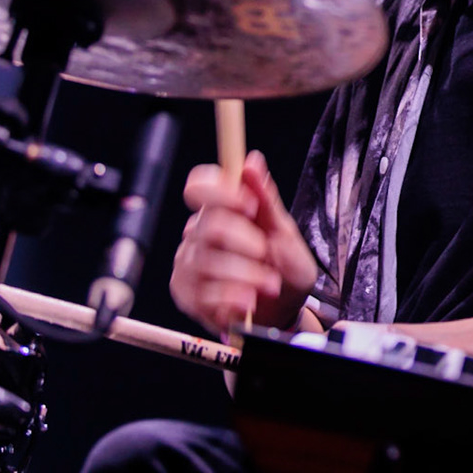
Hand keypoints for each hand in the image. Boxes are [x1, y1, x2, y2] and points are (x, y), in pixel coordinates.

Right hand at [170, 151, 317, 336]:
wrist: (284, 310)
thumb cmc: (284, 266)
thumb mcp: (283, 231)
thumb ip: (266, 199)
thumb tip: (252, 161)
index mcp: (219, 211)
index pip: (199, 188)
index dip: (220, 193)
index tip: (248, 205)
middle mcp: (197, 235)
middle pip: (208, 227)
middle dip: (244, 241)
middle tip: (265, 253)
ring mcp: (189, 266)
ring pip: (206, 263)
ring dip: (245, 274)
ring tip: (269, 283)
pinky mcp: (188, 297)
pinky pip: (203, 295)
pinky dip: (233, 298)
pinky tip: (249, 301)